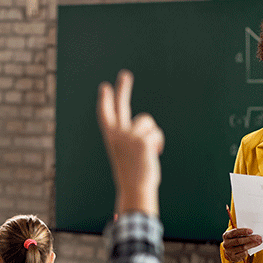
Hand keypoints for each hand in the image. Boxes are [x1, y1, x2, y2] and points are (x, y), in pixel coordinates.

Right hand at [97, 70, 163, 215]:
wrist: (136, 188)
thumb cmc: (133, 173)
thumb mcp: (127, 153)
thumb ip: (132, 137)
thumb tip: (149, 127)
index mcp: (111, 137)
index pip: (106, 115)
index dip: (105, 100)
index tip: (104, 86)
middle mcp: (118, 134)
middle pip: (120, 106)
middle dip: (122, 89)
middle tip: (125, 74)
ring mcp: (129, 135)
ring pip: (147, 121)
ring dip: (153, 134)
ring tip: (149, 150)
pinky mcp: (142, 140)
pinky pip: (156, 132)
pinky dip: (159, 143)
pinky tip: (154, 153)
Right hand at [222, 227, 261, 262]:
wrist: (230, 252)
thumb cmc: (235, 241)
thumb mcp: (235, 236)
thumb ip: (242, 234)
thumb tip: (253, 234)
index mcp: (226, 235)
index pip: (234, 232)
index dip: (243, 231)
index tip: (251, 231)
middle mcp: (226, 243)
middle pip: (239, 241)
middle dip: (250, 239)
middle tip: (258, 237)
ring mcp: (229, 251)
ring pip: (243, 248)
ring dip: (252, 244)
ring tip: (259, 242)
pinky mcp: (233, 258)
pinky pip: (243, 254)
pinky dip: (248, 251)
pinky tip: (250, 249)